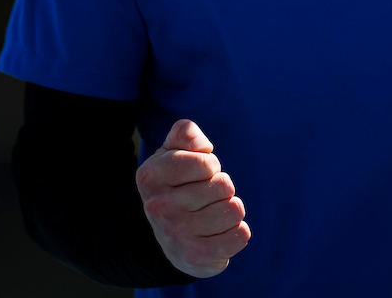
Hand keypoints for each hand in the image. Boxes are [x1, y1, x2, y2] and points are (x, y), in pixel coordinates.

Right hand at [134, 119, 250, 277]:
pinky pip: (241, 235)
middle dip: (221, 187)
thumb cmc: (177, 185)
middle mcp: (159, 207)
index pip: (205, 162)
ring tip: (212, 213)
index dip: (210, 164)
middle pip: (224, 185)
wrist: (168, 240)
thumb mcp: (173, 152)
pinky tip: (219, 233)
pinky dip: (237, 232)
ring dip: (230, 208)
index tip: (200, 173)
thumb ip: (185, 133)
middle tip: (205, 196)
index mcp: (150, 176)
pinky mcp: (197, 258)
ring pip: (235, 209)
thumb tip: (202, 146)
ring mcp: (177, 235)